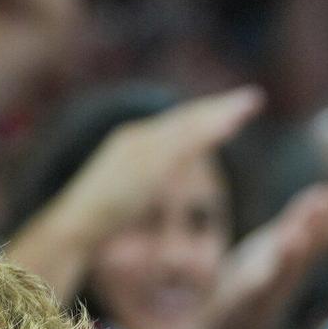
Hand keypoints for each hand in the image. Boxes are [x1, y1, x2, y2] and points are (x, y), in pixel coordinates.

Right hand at [47, 87, 262, 242]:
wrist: (73, 229)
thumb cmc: (99, 223)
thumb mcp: (130, 198)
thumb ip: (148, 185)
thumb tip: (166, 184)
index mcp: (135, 144)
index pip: (178, 125)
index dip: (206, 115)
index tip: (235, 108)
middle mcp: (137, 139)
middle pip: (186, 119)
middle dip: (220, 107)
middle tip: (253, 99)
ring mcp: (139, 149)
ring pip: (187, 127)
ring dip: (219, 115)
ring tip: (249, 106)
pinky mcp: (144, 165)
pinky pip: (182, 146)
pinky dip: (207, 134)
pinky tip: (229, 127)